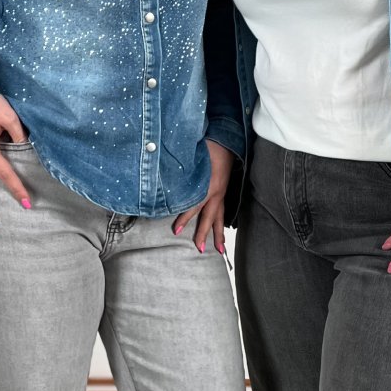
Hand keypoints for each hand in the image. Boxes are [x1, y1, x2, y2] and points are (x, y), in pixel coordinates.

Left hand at [172, 140, 234, 254]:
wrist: (227, 140)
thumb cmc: (209, 146)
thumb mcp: (192, 158)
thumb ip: (180, 170)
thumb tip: (163, 177)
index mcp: (208, 185)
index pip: (194, 205)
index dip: (185, 218)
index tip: (176, 231)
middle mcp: (216, 192)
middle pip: (209, 217)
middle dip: (203, 233)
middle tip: (198, 249)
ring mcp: (222, 193)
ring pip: (219, 217)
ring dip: (218, 234)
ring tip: (219, 250)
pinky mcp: (224, 191)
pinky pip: (222, 210)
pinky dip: (221, 222)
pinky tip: (220, 229)